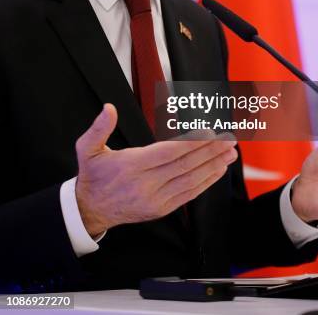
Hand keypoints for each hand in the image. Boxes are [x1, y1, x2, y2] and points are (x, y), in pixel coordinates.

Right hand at [75, 104, 237, 236]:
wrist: (90, 210)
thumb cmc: (93, 175)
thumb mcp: (87, 148)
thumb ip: (99, 128)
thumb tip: (109, 108)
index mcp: (130, 166)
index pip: (167, 153)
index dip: (190, 143)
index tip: (209, 133)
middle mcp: (145, 185)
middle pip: (184, 165)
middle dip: (210, 151)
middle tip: (229, 138)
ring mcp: (155, 199)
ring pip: (190, 180)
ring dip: (213, 165)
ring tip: (231, 152)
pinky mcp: (162, 209)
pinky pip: (188, 194)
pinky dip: (206, 182)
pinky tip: (218, 169)